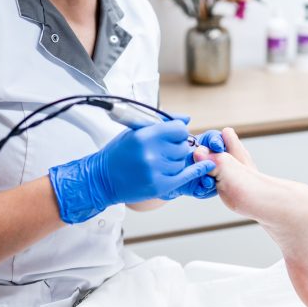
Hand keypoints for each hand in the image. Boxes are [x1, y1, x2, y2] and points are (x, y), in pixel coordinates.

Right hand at [49, 119, 214, 223]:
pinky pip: (184, 177)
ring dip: (176, 162)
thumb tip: (187, 119)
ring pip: (181, 162)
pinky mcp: (159, 187)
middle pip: (182, 146)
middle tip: (164, 152)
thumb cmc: (118, 153)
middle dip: (177, 148)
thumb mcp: (136, 131)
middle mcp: (151, 153)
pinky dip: (196, 171)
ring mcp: (155, 171)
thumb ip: (163, 123)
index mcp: (145, 136)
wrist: (101, 179)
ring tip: (160, 163)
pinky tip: (206, 167)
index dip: (178, 132)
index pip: (179, 129)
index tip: (173, 136)